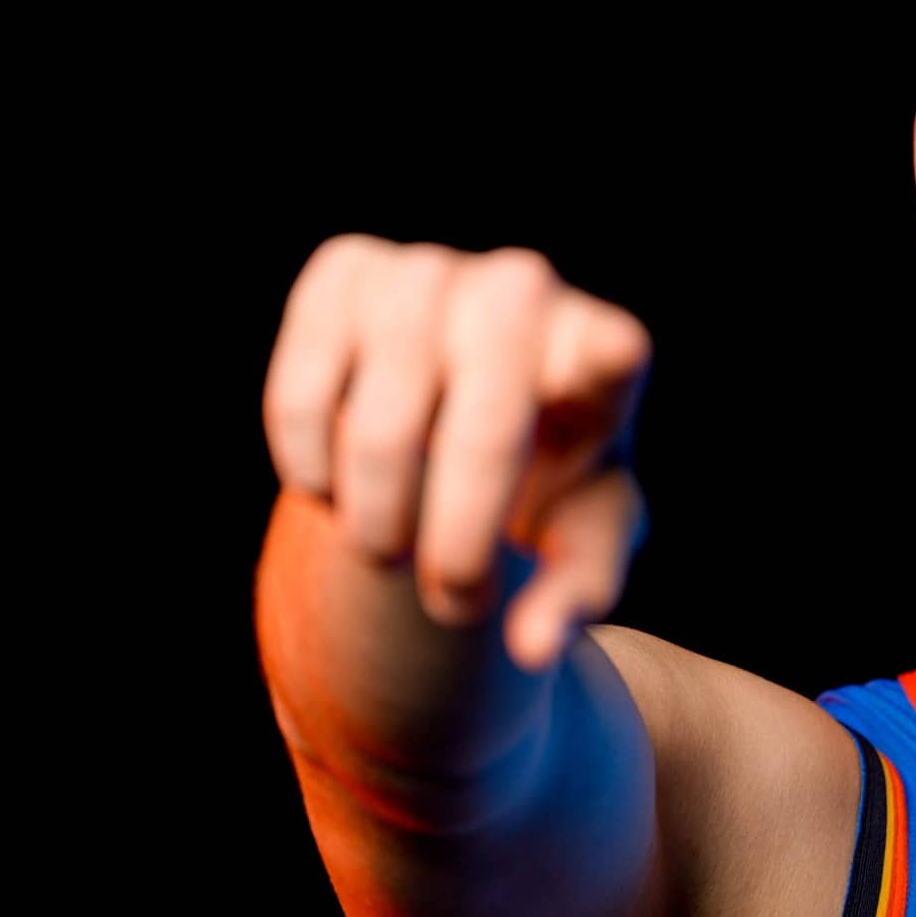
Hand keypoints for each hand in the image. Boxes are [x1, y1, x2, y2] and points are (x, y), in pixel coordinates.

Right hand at [262, 234, 650, 671]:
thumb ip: (575, 595)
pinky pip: (303, 394)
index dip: (603, 357)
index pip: (611, 351)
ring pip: (381, 427)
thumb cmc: (548, 486)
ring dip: (379, 518)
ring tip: (391, 549)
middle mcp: (523, 292)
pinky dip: (311, 469)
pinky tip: (337, 488)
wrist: (470, 419)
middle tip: (452, 600)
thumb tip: (533, 648)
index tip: (612, 356)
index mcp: (602, 355)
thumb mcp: (581, 544)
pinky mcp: (347, 268)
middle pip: (484, 429)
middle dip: (458, 538)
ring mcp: (432, 270)